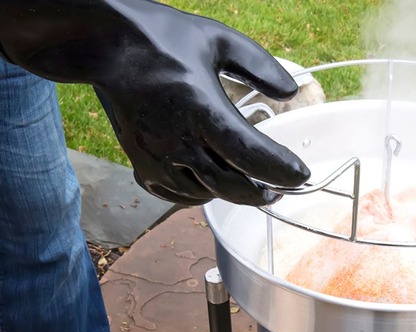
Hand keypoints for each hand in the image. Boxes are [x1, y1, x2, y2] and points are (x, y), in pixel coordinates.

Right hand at [0, 0, 309, 205]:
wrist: (103, 46)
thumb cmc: (161, 39)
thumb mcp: (218, 40)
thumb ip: (259, 64)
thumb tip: (291, 90)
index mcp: (200, 109)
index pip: (250, 155)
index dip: (280, 171)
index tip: (301, 175)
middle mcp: (176, 140)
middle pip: (231, 187)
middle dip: (262, 193)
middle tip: (281, 189)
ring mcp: (156, 157)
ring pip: (206, 196)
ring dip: (233, 195)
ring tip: (253, 186)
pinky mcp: (141, 164)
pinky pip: (178, 196)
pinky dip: (202, 196)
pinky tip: (215, 186)